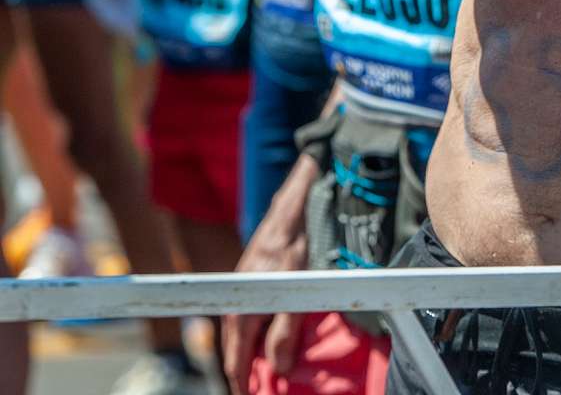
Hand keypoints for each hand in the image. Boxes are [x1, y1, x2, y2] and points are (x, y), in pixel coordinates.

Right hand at [223, 157, 317, 394]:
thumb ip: (285, 333)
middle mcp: (233, 307)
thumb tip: (280, 368)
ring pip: (239, 335)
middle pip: (234, 351)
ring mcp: (238, 295)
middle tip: (259, 387)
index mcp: (241, 315)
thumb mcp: (295, 295)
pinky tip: (267, 336)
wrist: (288, 214)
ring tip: (264, 369)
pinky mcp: (247, 285)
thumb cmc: (293, 251)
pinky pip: (246, 320)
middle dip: (245, 372)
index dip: (242, 384)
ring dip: (250, 353)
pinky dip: (253, 335)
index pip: (235, 362)